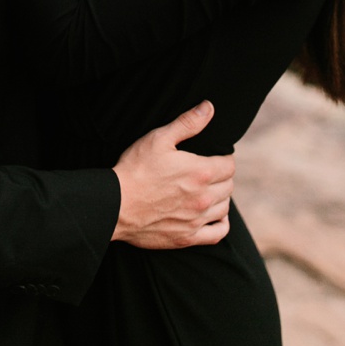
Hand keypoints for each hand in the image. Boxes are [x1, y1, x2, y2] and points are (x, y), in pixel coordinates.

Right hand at [112, 101, 234, 248]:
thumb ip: (187, 123)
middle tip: (206, 172)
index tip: (213, 156)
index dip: (223, 158)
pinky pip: (218, 232)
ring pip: (224, 208)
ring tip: (206, 190)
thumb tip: (209, 108)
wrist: (115, 204)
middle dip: (221, 176)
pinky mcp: (188, 237)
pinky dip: (221, 223)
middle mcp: (204, 197)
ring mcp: (197, 219)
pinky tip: (213, 215)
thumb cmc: (135, 169)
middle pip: (229, 186)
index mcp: (200, 172)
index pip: (229, 165)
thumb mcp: (158, 139)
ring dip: (220, 197)